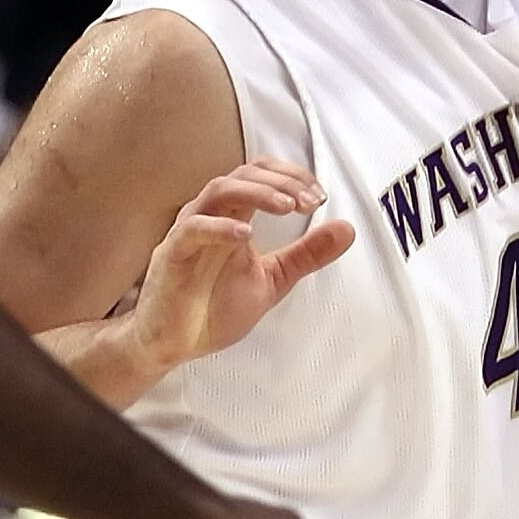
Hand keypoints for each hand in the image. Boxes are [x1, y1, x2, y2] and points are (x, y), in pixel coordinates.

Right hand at [127, 161, 354, 378]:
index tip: (319, 195)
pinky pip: (193, 228)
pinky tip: (245, 234)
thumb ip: (306, 254)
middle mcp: (212, 214)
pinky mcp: (172, 254)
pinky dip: (220, 227)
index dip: (293, 176)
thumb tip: (347, 229)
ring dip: (258, 193)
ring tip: (287, 206)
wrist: (172, 345)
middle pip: (246, 173)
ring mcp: (190, 231)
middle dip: (282, 181)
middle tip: (310, 200)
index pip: (263, 174)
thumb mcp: (272, 279)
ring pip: (221, 189)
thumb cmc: (212, 308)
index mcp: (234, 214)